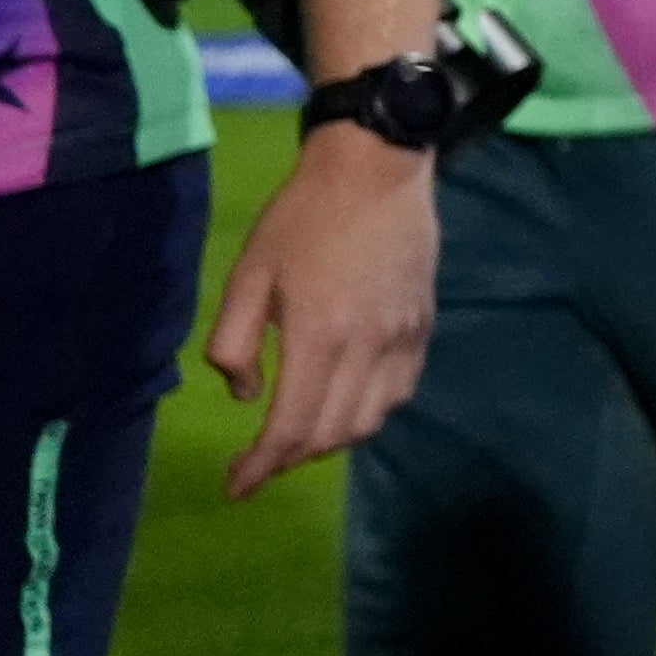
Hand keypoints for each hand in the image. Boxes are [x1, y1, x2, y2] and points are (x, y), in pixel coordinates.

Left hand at [202, 126, 435, 499]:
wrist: (378, 169)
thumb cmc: (302, 218)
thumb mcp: (247, 274)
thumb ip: (233, 342)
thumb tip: (248, 394)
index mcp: (318, 333)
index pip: (291, 426)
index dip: (261, 466)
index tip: (236, 486)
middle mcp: (367, 346)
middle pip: (333, 434)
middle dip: (290, 459)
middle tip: (259, 460)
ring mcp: (402, 337)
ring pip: (371, 420)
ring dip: (331, 440)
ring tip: (300, 434)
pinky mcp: (423, 326)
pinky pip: (400, 392)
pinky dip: (369, 413)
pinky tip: (345, 402)